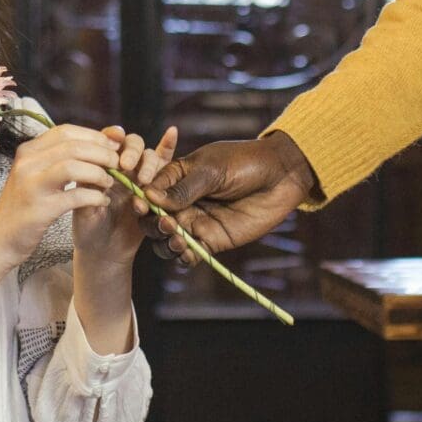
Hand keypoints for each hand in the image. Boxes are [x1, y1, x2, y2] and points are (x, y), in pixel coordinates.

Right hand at [0, 122, 125, 259]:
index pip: (65, 131)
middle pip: (73, 146)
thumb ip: (63, 157)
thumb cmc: (25, 206)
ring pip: (74, 166)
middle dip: (102, 153)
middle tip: (118, 164)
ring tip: (110, 182)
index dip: (94, 136)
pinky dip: (94, 197)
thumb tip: (102, 138)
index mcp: (28, 151)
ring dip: (99, 173)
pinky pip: (75, 196)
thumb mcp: (37, 175)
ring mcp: (32, 185)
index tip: (112, 146)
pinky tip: (103, 201)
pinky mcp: (40, 209)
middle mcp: (27, 163)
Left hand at [74, 125, 177, 263]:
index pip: (108, 141)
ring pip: (150, 156)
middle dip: (132, 151)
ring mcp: (141, 176)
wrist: (105, 252)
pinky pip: (165, 164)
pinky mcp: (157, 188)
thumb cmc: (89, 230)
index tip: (112, 148)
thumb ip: (88, 191)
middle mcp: (122, 167)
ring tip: (143, 180)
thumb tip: (97, 170)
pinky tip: (171, 133)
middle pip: (132, 144)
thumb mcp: (83, 210)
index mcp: (101, 166)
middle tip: (126, 166)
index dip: (112, 139)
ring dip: (149, 163)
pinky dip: (168, 147)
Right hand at [153, 132, 315, 257]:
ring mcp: (195, 222)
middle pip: (153, 220)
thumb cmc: (244, 163)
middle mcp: (181, 203)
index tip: (142, 206)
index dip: (142, 201)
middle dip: (153, 225)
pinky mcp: (211, 240)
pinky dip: (182, 257)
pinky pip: (189, 255)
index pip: (149, 192)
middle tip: (167, 223)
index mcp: (176, 178)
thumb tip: (150, 198)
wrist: (280, 176)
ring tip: (178, 238)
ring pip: (166, 241)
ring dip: (165, 243)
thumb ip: (183, 188)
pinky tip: (187, 252)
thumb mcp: (211, 170)